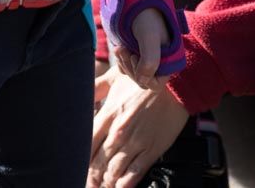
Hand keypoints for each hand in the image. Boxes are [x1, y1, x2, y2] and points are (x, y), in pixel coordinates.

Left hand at [89, 63, 189, 187]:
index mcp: (108, 114)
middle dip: (91, 176)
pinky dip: (124, 185)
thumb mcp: (115, 78)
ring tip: (103, 185)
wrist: (176, 86)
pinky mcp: (151, 150)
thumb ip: (96, 88)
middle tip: (89, 183)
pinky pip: (134, 174)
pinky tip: (119, 187)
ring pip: (114, 171)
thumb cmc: (144, 81)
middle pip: (98, 162)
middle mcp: (119, 131)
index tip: (78, 165)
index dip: (80, 159)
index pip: (86, 144)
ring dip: (106, 182)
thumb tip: (80, 92)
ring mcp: (136, 142)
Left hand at [112, 6, 167, 85]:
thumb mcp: (149, 36)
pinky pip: (127, 66)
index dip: (144, 75)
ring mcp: (148, 57)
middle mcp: (160, 60)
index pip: (156, 83)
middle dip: (130, 66)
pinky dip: (121, 59)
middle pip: (142, 79)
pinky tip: (120, 46)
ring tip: (120, 46)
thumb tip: (143, 81)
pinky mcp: (137, 52)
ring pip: (133, 73)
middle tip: (122, 49)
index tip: (135, 57)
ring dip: (124, 62)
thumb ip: (149, 61)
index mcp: (169, 58)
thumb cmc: (145, 14)